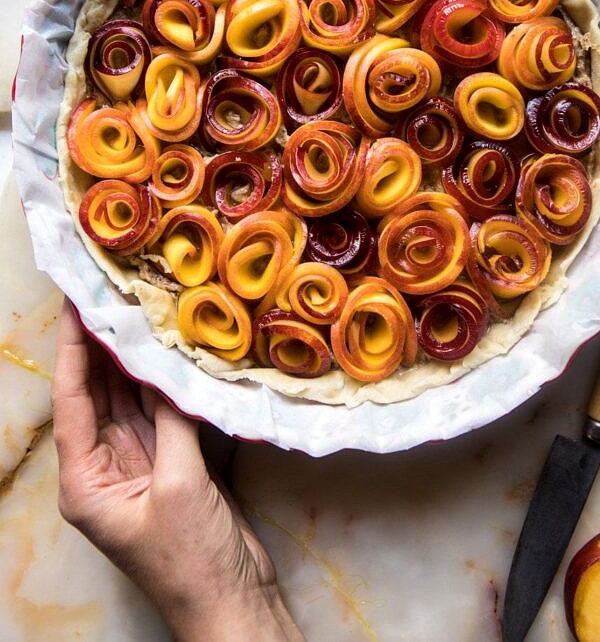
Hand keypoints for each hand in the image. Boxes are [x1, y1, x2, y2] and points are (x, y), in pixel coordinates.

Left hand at [52, 300, 301, 641]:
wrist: (232, 601)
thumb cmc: (191, 558)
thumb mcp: (179, 486)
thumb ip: (172, 423)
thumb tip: (167, 365)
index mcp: (85, 481)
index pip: (73, 400)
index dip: (76, 349)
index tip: (78, 303)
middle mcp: (105, 467)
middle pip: (99, 393)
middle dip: (104, 345)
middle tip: (112, 292)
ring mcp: (141, 464)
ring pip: (132, 398)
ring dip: (136, 359)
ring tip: (140, 308)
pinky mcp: (174, 464)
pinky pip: (164, 412)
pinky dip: (168, 383)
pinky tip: (173, 350)